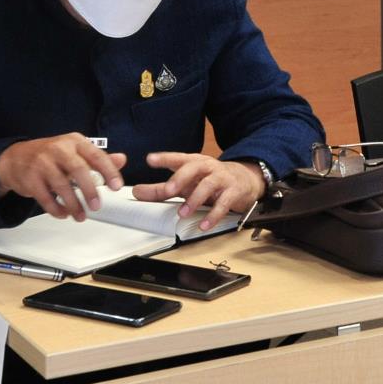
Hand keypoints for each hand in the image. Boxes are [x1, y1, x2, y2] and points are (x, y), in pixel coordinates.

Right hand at [0, 134, 126, 221]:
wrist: (14, 158)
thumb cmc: (50, 155)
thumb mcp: (75, 151)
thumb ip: (98, 158)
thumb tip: (122, 159)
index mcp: (74, 141)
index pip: (96, 155)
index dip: (109, 171)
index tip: (117, 186)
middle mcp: (58, 149)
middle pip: (79, 170)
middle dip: (90, 191)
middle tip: (97, 206)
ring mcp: (42, 163)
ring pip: (61, 186)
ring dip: (73, 204)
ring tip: (81, 216)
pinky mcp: (29, 178)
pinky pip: (45, 197)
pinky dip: (56, 208)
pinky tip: (63, 214)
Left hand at [130, 153, 266, 232]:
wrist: (245, 180)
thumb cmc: (210, 180)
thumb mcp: (187, 182)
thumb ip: (161, 188)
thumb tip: (137, 192)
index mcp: (195, 162)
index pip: (178, 158)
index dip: (164, 158)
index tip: (150, 159)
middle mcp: (208, 167)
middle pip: (193, 168)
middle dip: (180, 178)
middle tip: (168, 190)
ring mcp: (222, 179)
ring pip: (208, 185)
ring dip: (194, 199)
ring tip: (182, 213)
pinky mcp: (233, 192)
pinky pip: (224, 203)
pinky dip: (213, 215)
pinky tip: (204, 225)